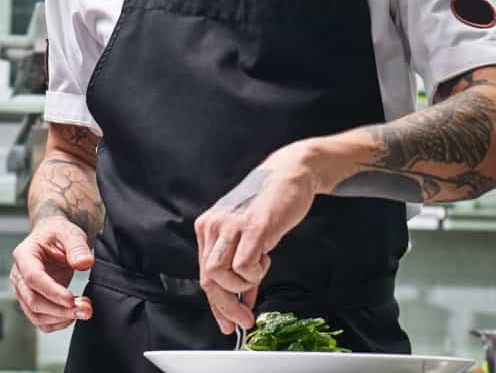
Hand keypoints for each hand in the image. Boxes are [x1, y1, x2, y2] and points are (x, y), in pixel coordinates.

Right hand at [11, 216, 95, 331]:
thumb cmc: (58, 234)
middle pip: (32, 300)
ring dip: (61, 318)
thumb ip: (77, 247)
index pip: (33, 278)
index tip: (71, 299)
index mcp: (24, 255)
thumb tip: (85, 263)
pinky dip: (58, 322)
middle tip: (86, 309)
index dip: (52, 291)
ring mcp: (24, 291)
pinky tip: (74, 314)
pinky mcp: (32, 301)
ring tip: (84, 309)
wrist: (54, 239)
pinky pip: (41, 320)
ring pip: (36, 315)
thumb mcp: (70, 233)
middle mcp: (19, 275)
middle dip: (60, 310)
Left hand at [195, 141, 323, 334]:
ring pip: (220, 275)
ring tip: (260, 271)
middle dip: (226, 307)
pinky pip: (243, 266)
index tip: (228, 322)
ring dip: (242, 287)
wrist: (291, 174)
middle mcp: (213, 225)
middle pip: (208, 279)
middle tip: (244, 320)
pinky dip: (255, 274)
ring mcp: (230, 225)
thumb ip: (242, 267)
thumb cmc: (272, 204)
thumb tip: (243, 300)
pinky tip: (265, 260)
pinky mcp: (252, 227)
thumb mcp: (250, 237)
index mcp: (208, 227)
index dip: (216, 304)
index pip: (205, 275)